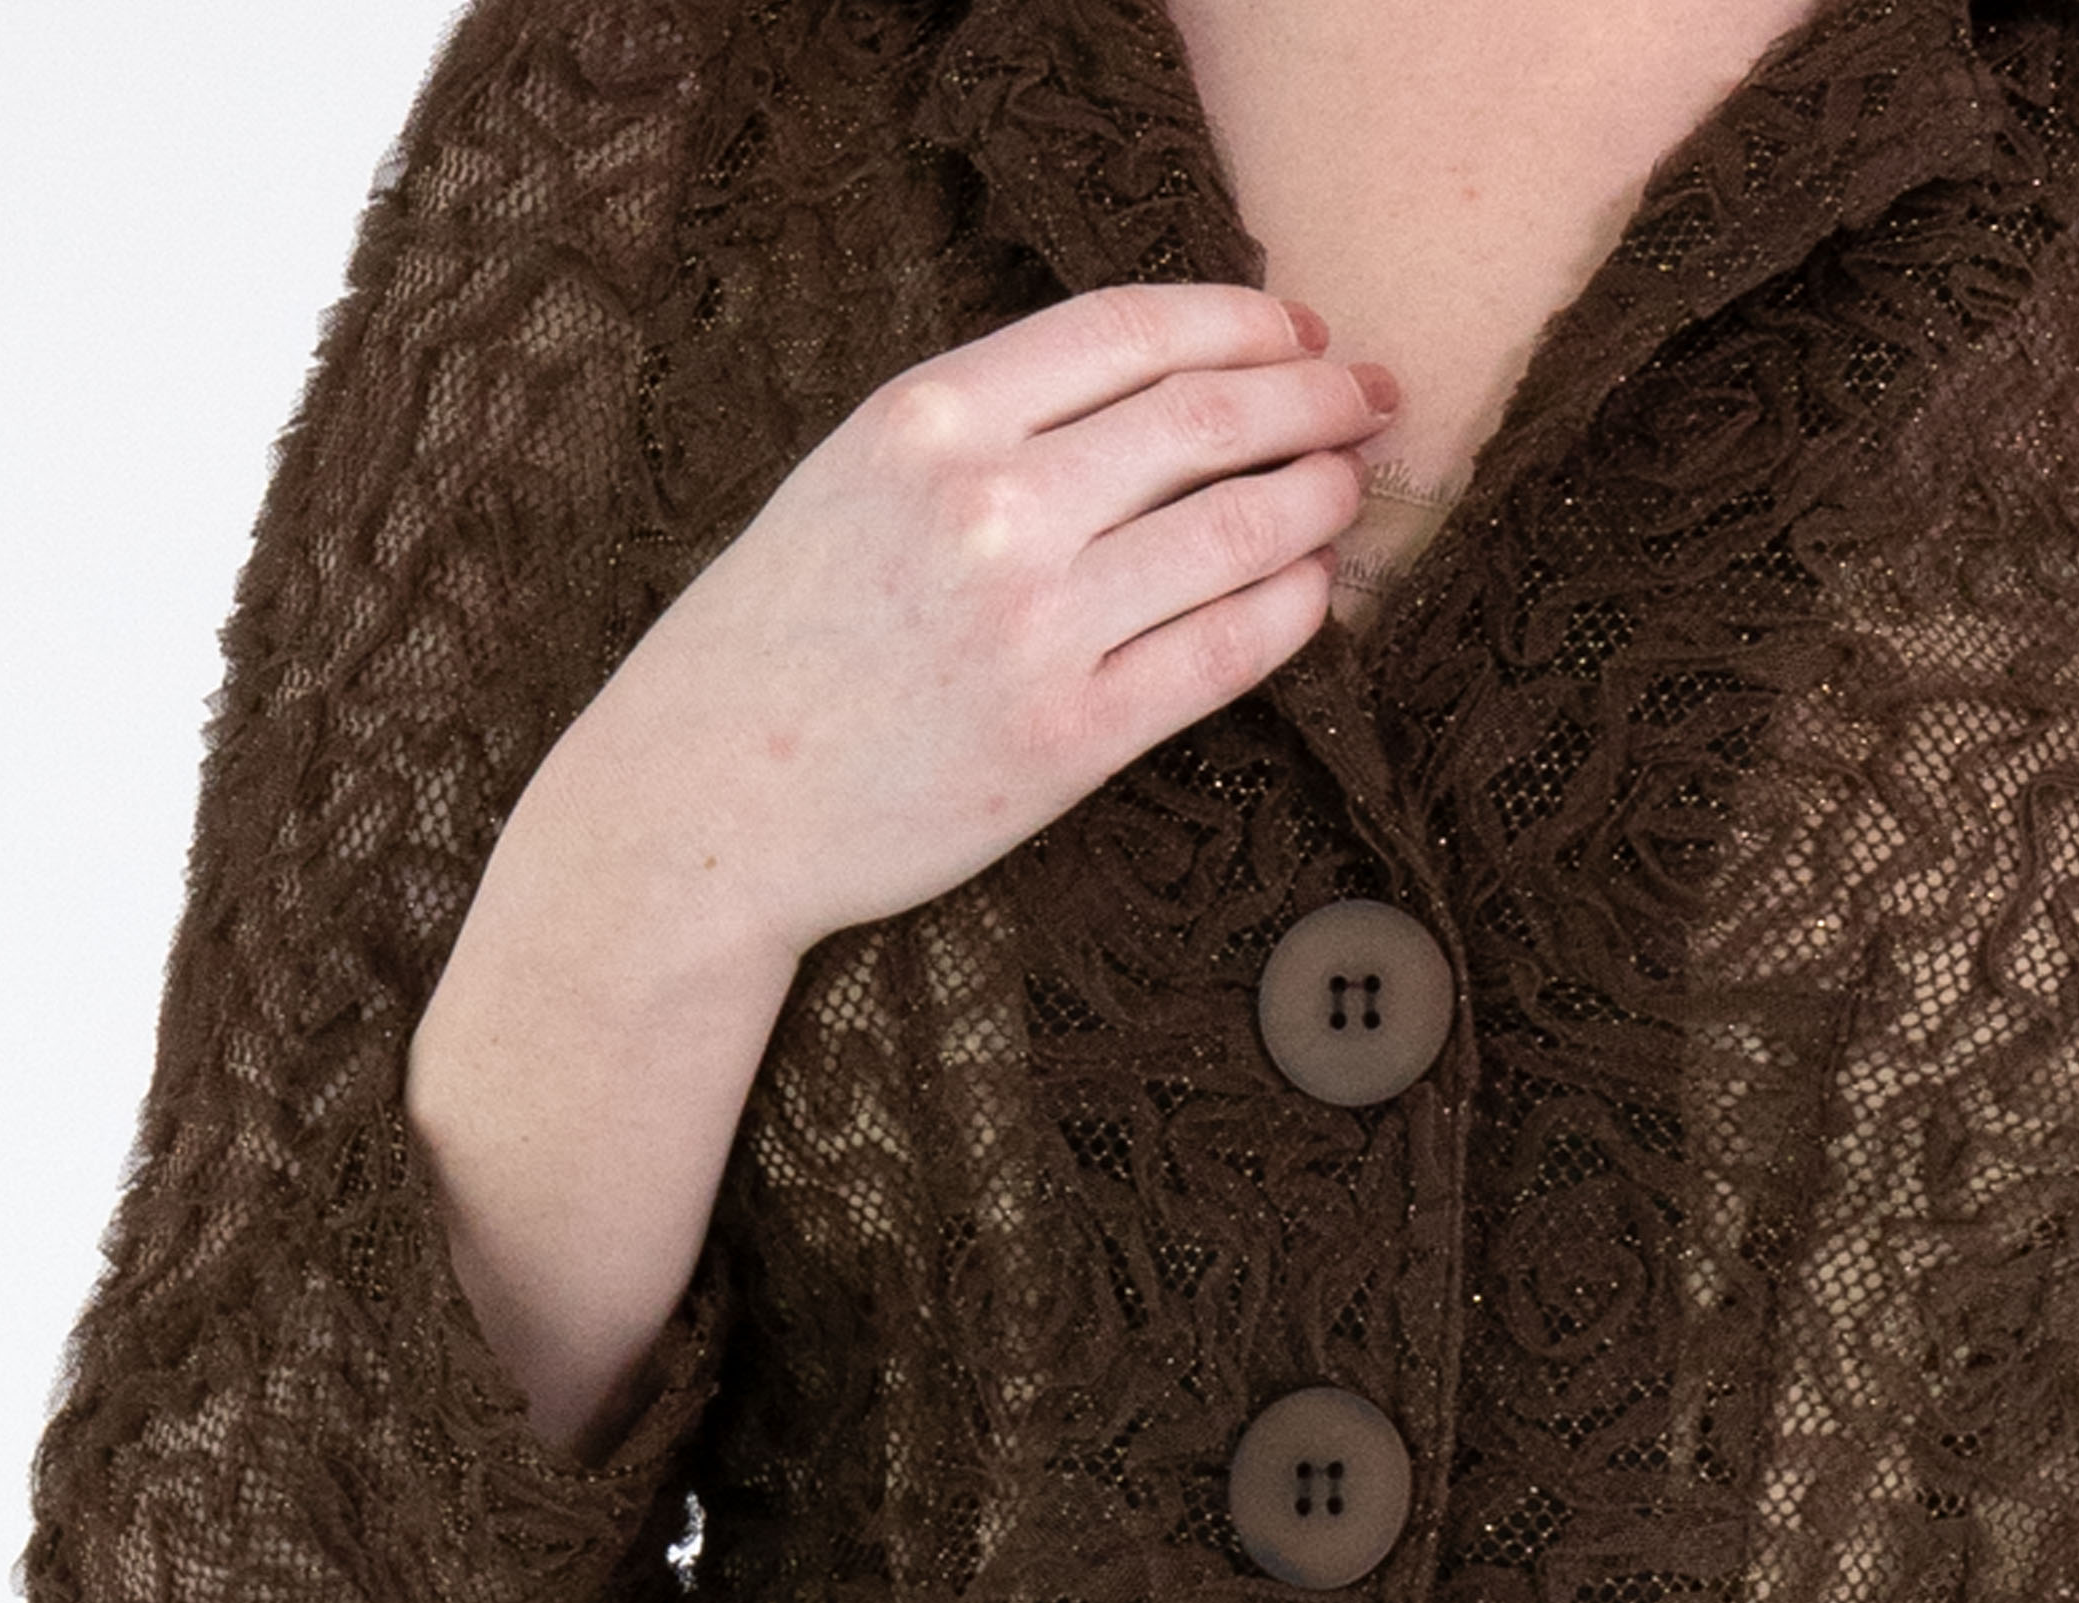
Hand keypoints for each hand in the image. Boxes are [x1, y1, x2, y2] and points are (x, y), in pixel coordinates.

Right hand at [553, 281, 1398, 962]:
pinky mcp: (1069, 742)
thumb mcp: (855, 479)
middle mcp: (990, 510)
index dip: (1242, 322)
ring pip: (1236, 534)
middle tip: (1369, 399)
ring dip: (1316, 502)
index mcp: (928, 418)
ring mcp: (1035, 630)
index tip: (1297, 333)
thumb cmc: (778, 641)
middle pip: (1205, 418)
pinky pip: (1221, 657)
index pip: (1132, 330)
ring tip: (1346, 491)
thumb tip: (1155, 386)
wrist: (709, 803)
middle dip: (1312, 399)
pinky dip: (1289, 613)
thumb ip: (983, 423)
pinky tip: (1313, 593)